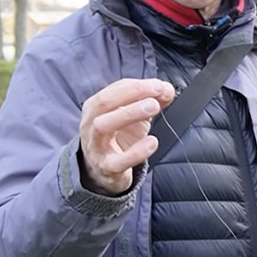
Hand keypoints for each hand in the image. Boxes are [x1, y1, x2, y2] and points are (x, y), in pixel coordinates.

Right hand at [79, 78, 174, 195]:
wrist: (104, 171)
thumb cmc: (119, 137)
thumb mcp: (134, 116)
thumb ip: (151, 99)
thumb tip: (166, 89)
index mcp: (95, 107)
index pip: (114, 89)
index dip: (138, 85)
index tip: (159, 86)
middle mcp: (90, 123)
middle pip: (104, 102)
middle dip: (132, 93)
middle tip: (157, 91)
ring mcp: (95, 146)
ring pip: (103, 126)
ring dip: (129, 113)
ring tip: (153, 107)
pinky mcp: (106, 168)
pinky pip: (117, 161)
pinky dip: (136, 152)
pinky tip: (152, 142)